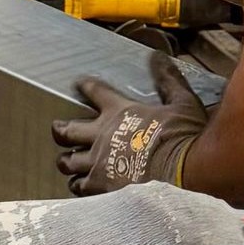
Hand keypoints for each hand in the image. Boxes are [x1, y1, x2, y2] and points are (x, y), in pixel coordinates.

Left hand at [53, 55, 207, 194]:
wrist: (184, 174)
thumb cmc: (183, 137)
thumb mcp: (181, 103)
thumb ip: (168, 80)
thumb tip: (158, 56)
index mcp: (119, 112)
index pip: (94, 92)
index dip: (85, 87)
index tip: (79, 84)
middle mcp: (102, 136)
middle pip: (66, 131)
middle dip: (60, 130)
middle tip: (58, 129)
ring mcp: (98, 164)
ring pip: (67, 163)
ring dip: (67, 161)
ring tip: (68, 162)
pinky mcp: (101, 188)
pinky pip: (80, 188)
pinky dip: (78, 185)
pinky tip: (82, 187)